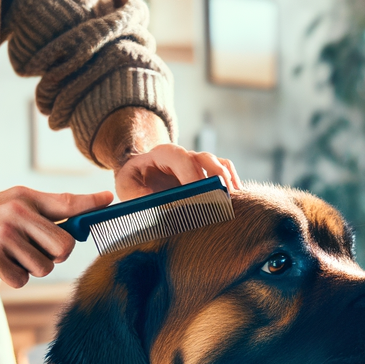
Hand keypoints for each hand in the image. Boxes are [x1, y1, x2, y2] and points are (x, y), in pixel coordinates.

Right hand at [0, 186, 112, 287]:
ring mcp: (3, 235)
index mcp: (23, 198)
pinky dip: (9, 278)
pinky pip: (20, 279)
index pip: (67, 201)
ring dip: (28, 269)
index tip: (110, 202)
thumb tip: (88, 209)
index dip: (91, 204)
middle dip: (53, 256)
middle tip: (32, 252)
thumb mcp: (7, 206)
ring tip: (6, 257)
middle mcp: (16, 213)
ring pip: (43, 267)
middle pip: (64, 246)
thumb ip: (43, 211)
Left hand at [114, 143, 242, 201]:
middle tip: (221, 199)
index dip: (192, 176)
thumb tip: (157, 209)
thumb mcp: (127, 188)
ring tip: (232, 199)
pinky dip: (232, 180)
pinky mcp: (205, 171)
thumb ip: (139, 197)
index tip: (198, 197)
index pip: (182, 159)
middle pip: (204, 159)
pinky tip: (237, 196)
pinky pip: (224, 169)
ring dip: (226, 180)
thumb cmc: (132, 181)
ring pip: (217, 163)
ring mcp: (196, 161)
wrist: (137, 175)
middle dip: (214, 178)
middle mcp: (183, 155)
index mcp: (162, 154)